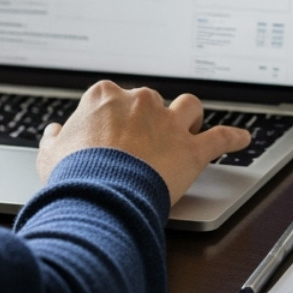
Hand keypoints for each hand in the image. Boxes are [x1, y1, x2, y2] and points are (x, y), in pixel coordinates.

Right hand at [36, 81, 250, 204]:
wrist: (99, 194)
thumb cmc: (74, 175)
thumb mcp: (50, 155)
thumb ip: (55, 140)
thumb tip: (55, 133)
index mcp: (105, 97)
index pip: (114, 97)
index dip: (115, 117)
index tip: (113, 131)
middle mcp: (140, 102)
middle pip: (152, 101)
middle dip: (151, 118)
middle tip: (145, 142)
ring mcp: (168, 123)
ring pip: (188, 107)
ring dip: (190, 117)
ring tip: (190, 128)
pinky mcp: (191, 148)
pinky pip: (220, 138)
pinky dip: (233, 138)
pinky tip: (243, 139)